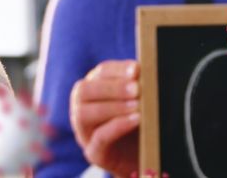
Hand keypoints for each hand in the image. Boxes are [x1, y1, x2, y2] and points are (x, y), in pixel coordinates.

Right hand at [69, 60, 140, 175]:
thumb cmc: (141, 124)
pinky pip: (99, 138)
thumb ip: (139, 86)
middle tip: (137, 89)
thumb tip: (143, 70)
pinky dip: (116, 127)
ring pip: (84, 114)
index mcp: (93, 89)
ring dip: (112, 107)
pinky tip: (135, 120)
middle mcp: (81, 108)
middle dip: (112, 87)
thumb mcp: (141, 101)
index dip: (117, 70)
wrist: (145, 156)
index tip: (136, 69)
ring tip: (137, 106)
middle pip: (83, 91)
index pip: (99, 73)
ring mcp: (84, 132)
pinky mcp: (94, 153)